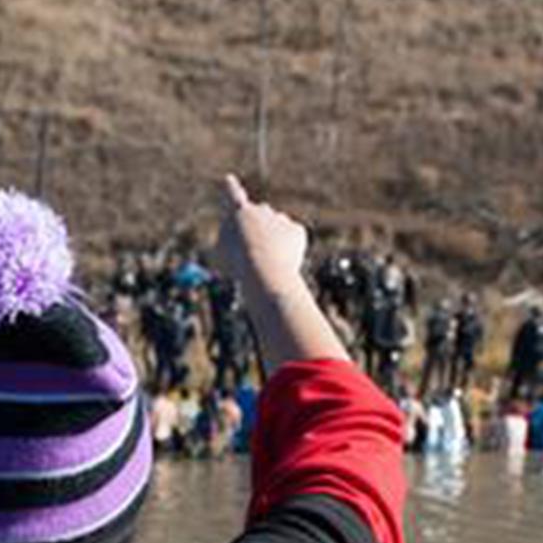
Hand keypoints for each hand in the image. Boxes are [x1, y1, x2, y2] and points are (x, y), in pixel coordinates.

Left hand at [213, 176, 349, 369]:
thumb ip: (297, 328)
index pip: (284, 243)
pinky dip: (230, 189)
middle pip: (262, 241)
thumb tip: (317, 363)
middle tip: (260, 265)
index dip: (274, 261)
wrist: (264, 267)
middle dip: (258, 255)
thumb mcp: (296, 315)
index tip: (273, 272)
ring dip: (242, 252)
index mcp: (295, 234)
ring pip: (246, 237)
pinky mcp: (240, 213)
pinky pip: (235, 197)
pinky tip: (225, 179)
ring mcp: (262, 214)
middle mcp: (280, 220)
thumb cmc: (282, 290)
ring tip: (244, 256)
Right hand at [215, 174, 309, 300]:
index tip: (229, 178)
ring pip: (276, 233)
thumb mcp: (223, 255)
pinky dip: (287, 253)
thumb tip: (246, 240)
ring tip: (266, 264)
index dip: (231, 188)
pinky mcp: (296, 230)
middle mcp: (261, 210)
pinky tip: (281, 262)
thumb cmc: (238, 265)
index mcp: (238, 212)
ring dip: (272, 246)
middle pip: (260, 219)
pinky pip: (291, 242)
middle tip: (252, 255)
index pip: (233, 196)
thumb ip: (231, 242)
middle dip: (258, 232)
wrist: (265, 270)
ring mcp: (280, 218)